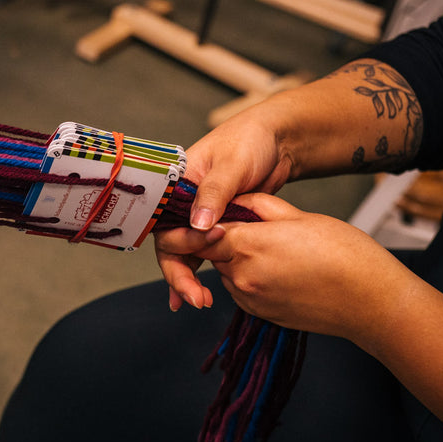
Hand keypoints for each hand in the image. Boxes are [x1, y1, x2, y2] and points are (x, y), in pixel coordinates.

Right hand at [156, 109, 293, 310]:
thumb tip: (197, 226)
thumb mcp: (232, 165)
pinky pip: (204, 251)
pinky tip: (201, 293)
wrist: (280, 140)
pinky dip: (201, 271)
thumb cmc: (251, 140)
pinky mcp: (218, 224)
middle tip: (195, 296)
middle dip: (179, 271)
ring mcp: (200, 214)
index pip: (162, 221)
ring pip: (185, 251)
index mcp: (176, 183)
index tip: (195, 256)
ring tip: (199, 301)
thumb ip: (214, 194)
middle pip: (170, 243)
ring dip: (188, 277)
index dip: (174, 244)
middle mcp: (182, 202)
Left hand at [161, 194, 413, 339]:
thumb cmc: (344, 254)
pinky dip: (251, 277)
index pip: (197, 235)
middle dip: (220, 239)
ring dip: (238, 259)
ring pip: (228, 271)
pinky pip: (243, 290)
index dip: (185, 227)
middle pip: (213, 252)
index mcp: (247, 246)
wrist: (372, 301)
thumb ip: (259, 207)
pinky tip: (283, 270)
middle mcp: (241, 276)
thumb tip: (239, 200)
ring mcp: (251, 299)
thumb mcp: (298, 216)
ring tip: (280, 250)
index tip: (172, 222)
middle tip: (250, 225)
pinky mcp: (262, 314)